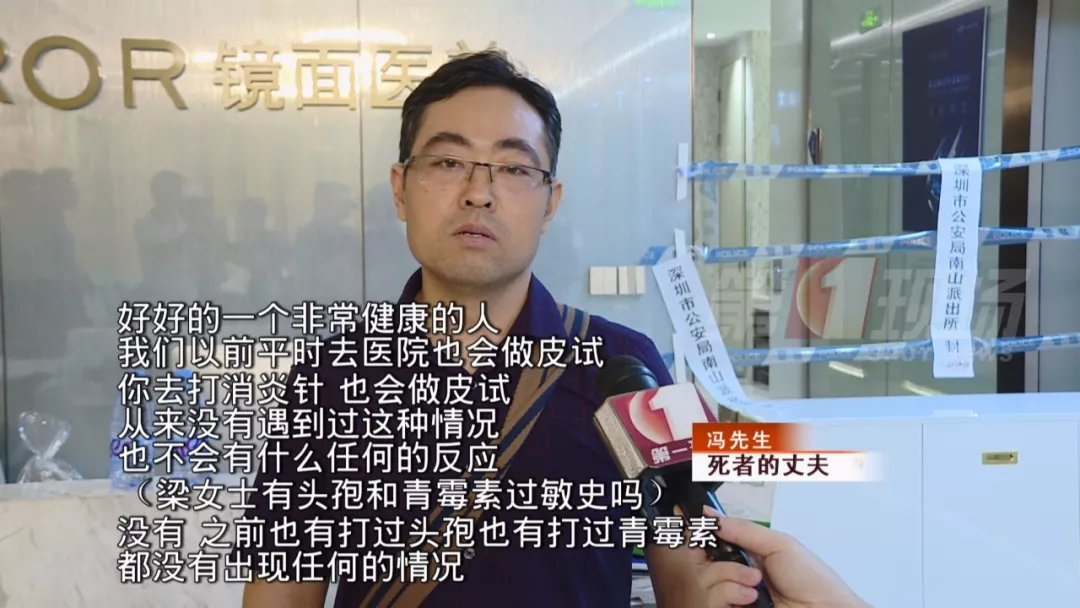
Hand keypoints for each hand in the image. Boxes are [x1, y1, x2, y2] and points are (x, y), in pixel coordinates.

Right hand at [692, 506, 867, 607]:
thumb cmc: (812, 579)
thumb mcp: (779, 545)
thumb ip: (744, 530)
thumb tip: (711, 515)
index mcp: (747, 556)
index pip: (712, 544)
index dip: (701, 537)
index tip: (696, 529)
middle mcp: (736, 577)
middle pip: (702, 564)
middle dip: (713, 558)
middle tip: (735, 561)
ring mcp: (734, 598)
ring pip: (705, 584)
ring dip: (728, 579)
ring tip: (754, 585)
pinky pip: (713, 603)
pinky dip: (729, 596)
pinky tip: (749, 599)